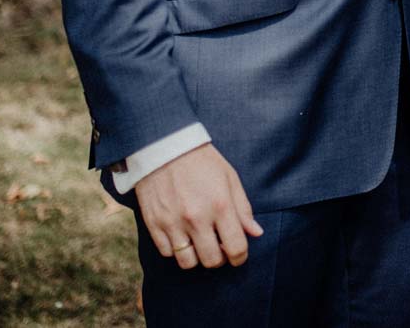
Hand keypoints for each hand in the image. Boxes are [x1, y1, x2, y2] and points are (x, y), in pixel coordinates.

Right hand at [134, 144, 262, 269]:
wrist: (165, 146)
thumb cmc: (202, 161)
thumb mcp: (230, 178)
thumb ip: (243, 209)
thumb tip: (255, 233)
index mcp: (220, 205)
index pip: (236, 248)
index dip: (240, 257)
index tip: (238, 255)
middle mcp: (197, 218)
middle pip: (212, 261)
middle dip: (220, 259)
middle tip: (219, 248)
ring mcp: (173, 223)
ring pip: (187, 262)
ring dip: (197, 257)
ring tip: (199, 243)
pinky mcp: (154, 224)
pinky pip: (167, 253)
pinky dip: (176, 249)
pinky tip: (182, 236)